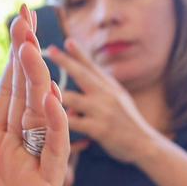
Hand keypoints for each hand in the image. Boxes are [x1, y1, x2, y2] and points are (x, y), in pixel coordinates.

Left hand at [0, 5, 69, 185]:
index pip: (7, 93)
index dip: (13, 59)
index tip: (18, 22)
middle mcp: (17, 153)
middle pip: (27, 95)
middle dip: (29, 57)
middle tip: (29, 17)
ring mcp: (33, 171)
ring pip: (42, 118)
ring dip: (39, 85)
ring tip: (32, 51)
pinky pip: (53, 155)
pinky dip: (55, 128)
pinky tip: (50, 101)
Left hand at [47, 38, 162, 164]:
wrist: (146, 145)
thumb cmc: (128, 122)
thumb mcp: (118, 99)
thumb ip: (99, 89)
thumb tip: (80, 81)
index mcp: (110, 86)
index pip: (92, 66)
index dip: (78, 53)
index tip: (66, 40)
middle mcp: (106, 94)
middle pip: (82, 75)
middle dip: (65, 61)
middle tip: (49, 49)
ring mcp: (102, 111)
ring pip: (72, 99)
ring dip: (56, 93)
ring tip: (40, 86)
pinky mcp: (98, 129)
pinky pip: (73, 123)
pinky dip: (60, 120)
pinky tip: (47, 117)